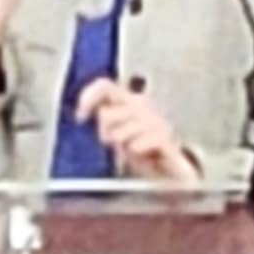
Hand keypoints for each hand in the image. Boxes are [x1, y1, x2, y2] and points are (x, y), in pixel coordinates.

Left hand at [75, 79, 201, 183]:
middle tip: (116, 143)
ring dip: (121, 146)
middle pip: (105, 114)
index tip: (80, 118)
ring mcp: (154, 119)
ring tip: (133, 149)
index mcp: (130, 100)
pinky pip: (135, 145)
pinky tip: (142, 153)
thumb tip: (87, 114)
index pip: (104, 87)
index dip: (88, 98)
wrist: (173, 167)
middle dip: (105, 132)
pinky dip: (135, 152)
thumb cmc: (143, 148)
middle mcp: (142, 105)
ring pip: (118, 134)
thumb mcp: (118, 132)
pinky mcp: (164, 137)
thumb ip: (105, 121)